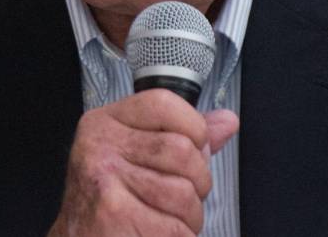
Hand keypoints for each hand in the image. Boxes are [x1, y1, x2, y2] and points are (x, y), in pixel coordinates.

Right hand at [48, 89, 238, 236]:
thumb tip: (227, 122)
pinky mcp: (115, 216)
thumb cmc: (108, 202)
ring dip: (189, 217)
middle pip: (182, 150)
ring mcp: (105, 180)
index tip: (192, 149)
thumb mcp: (135, 157)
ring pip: (184, 193)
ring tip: (169, 220)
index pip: (164, 103)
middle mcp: (100, 146)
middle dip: (198, 182)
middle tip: (181, 198)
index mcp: (105, 123)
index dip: (193, 128)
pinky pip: (176, 229)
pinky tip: (158, 234)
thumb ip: (181, 136)